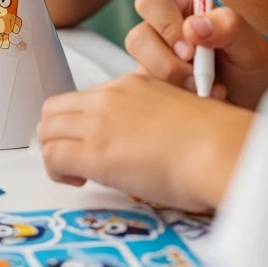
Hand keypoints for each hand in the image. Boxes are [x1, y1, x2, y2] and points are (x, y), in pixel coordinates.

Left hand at [38, 74, 249, 211]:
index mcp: (132, 84)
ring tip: (78, 175)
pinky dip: (56, 172)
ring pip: (46, 129)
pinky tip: (80, 182)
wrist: (221, 149)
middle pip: (55, 109)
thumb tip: (144, 144)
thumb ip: (152, 121)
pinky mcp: (94, 152)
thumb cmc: (215, 141)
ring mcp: (99, 122)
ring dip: (54, 152)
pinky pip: (51, 157)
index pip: (84, 98)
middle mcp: (109, 97)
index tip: (95, 144)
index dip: (80, 124)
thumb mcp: (177, 116)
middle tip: (76, 161)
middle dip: (57, 135)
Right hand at [125, 0, 267, 109]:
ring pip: (140, 70)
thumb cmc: (254, 68)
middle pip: (137, 38)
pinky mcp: (154, 89)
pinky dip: (173, 102)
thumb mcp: (251, 44)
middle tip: (198, 78)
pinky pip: (146, 96)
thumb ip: (228, 25)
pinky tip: (198, 102)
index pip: (152, 2)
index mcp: (182, 7)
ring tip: (207, 91)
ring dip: (174, 85)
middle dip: (167, 63)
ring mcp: (154, 62)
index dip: (165, 25)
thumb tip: (193, 26)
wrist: (255, 104)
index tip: (191, 50)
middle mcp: (162, 32)